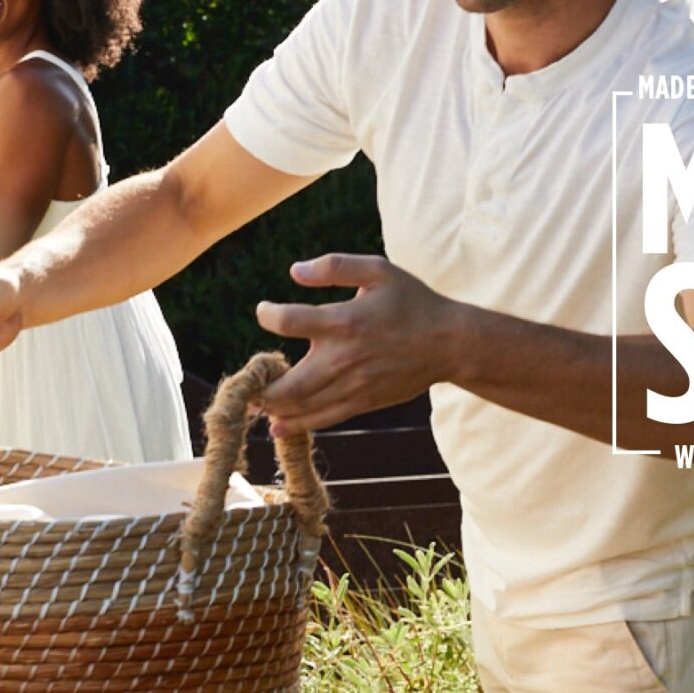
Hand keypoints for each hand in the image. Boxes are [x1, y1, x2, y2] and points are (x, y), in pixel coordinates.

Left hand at [253, 254, 458, 435]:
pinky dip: (297, 424)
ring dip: (272, 407)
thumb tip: (294, 271)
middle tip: (245, 383)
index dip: (268, 315)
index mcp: (345, 320)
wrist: (449, 343)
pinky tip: (277, 426)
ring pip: (302, 405)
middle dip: (260, 386)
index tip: (265, 311)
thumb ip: (335, 266)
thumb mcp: (378, 270)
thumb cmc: (412, 301)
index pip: (289, 321)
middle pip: (288, 383)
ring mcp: (353, 385)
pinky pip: (324, 418)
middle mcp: (345, 358)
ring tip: (254, 403)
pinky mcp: (362, 402)